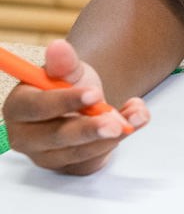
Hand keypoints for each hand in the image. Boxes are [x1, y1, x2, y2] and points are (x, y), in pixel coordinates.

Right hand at [0, 39, 145, 174]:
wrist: (85, 102)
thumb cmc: (68, 86)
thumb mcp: (68, 70)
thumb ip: (64, 62)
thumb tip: (58, 46)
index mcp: (19, 108)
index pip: (36, 107)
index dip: (64, 101)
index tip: (94, 94)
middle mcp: (26, 137)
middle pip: (55, 138)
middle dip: (88, 130)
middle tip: (115, 123)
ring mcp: (46, 156)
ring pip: (77, 153)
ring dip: (110, 136)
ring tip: (134, 116)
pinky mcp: (70, 167)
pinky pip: (93, 160)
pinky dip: (118, 142)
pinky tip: (133, 122)